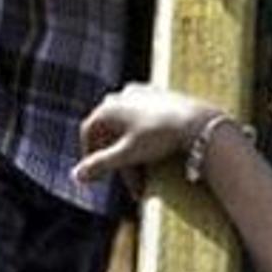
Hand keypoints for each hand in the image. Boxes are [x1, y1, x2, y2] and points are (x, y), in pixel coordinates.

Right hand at [73, 83, 216, 184]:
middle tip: (127, 179)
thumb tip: (75, 176)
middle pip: (108, 130)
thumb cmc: (159, 137)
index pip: (88, 131)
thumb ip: (100, 165)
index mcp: (107, 108)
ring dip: (129, 146)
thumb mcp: (127, 155)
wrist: (196, 122)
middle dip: (116, 157)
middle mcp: (119, 96)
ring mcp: (139, 92)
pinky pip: (141, 116)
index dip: (89, 153)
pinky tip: (152, 147)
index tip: (96, 172)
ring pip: (125, 123)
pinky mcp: (157, 93)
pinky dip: (142, 134)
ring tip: (141, 166)